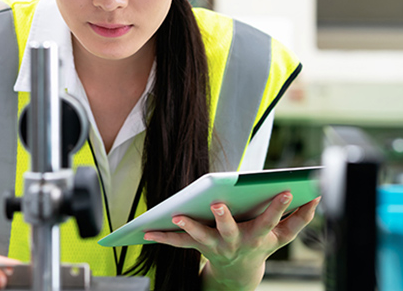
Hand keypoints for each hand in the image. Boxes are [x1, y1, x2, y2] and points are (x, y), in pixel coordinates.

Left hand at [143, 193, 320, 289]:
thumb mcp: (282, 236)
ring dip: (188, 226)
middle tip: (218, 204)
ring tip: (175, 216)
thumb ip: (299, 218)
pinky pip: (177, 243)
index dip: (278, 206)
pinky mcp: (197, 247)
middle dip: (224, 217)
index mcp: (257, 236)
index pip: (271, 219)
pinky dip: (162, 237)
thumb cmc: (261, 244)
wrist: (238, 273)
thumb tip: (317, 197)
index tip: (285, 190)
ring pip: (200, 236)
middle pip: (230, 229)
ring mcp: (214, 245)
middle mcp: (235, 242)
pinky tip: (146, 232)